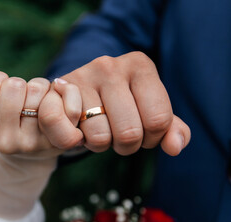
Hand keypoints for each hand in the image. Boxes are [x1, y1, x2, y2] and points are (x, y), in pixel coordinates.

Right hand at [0, 64, 82, 218]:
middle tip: (21, 97)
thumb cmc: (6, 120)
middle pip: (14, 86)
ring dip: (40, 86)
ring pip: (37, 89)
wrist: (32, 151)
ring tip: (37, 101)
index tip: (1, 91)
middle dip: (19, 84)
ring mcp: (31, 144)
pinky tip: (59, 98)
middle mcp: (4, 143)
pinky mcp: (57, 142)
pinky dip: (66, 92)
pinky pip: (66, 105)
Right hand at [39, 52, 190, 155]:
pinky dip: (74, 141)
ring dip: (100, 145)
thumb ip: (169, 129)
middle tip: (118, 136)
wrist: (73, 97)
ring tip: (96, 128)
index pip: (159, 120)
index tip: (143, 133)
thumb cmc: (117, 107)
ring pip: (100, 138)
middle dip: (127, 146)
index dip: (152, 138)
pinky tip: (76, 128)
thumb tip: (174, 147)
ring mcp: (81, 76)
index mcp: (140, 65)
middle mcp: (110, 65)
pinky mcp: (56, 93)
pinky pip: (70, 135)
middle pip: (130, 132)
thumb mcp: (147, 113)